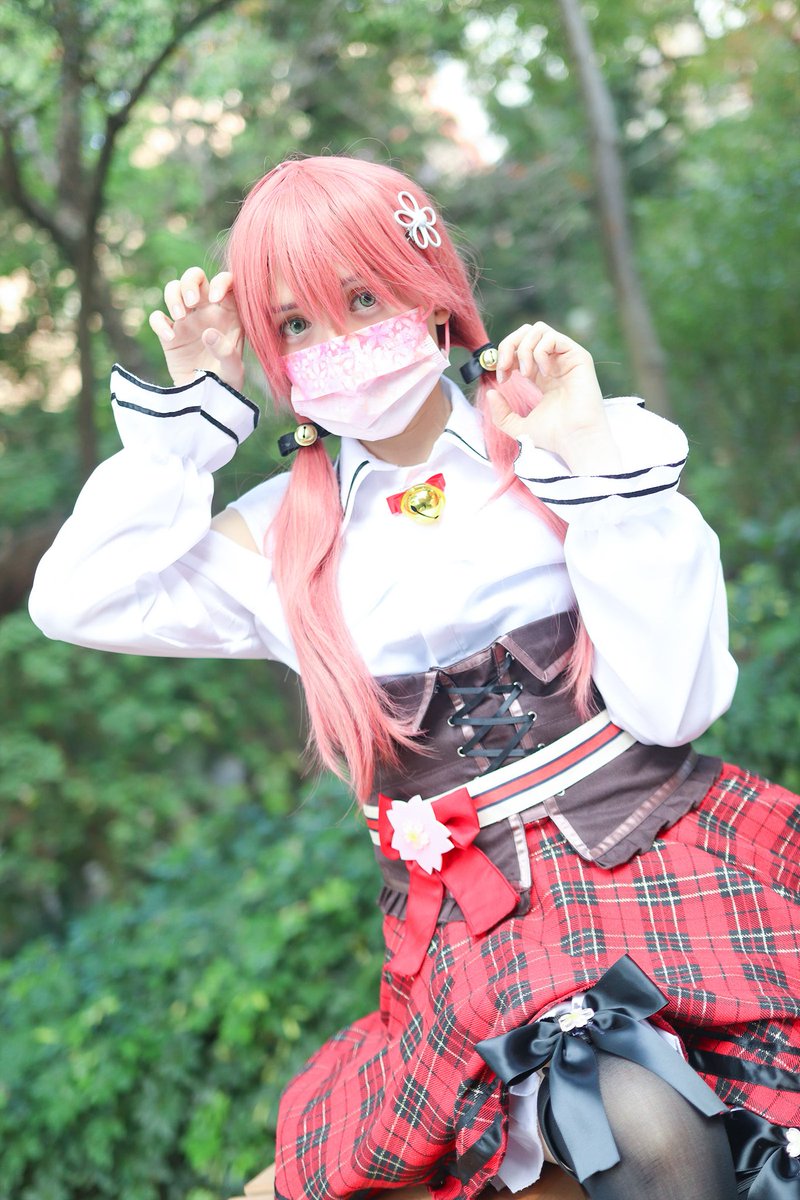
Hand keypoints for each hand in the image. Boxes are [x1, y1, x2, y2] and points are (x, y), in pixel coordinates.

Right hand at [148, 267, 244, 390]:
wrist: (205, 400)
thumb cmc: (227, 383)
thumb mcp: (234, 371)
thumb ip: (226, 352)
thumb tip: (208, 333)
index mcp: (229, 313)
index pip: (226, 282)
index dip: (221, 281)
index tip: (216, 298)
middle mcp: (207, 311)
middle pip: (195, 277)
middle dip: (190, 282)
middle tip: (191, 303)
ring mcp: (186, 320)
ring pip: (173, 288)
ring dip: (173, 296)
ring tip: (179, 317)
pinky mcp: (169, 333)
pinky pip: (157, 316)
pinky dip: (159, 322)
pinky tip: (169, 338)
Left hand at [488, 322, 621, 472]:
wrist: (574, 439)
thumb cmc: (553, 436)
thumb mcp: (517, 426)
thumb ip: (501, 413)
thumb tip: (490, 392)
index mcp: (542, 374)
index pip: (520, 347)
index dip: (505, 355)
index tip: (500, 376)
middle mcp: (555, 362)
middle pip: (527, 331)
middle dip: (509, 344)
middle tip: (505, 368)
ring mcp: (567, 358)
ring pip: (539, 329)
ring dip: (524, 349)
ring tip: (525, 375)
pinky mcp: (579, 356)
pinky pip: (553, 337)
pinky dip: (540, 352)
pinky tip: (544, 375)